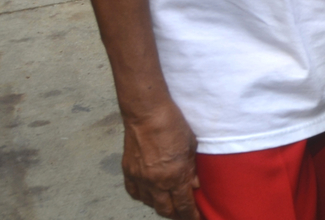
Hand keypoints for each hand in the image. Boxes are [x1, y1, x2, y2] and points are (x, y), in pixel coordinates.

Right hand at [120, 101, 199, 218]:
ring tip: (169, 204)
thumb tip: (195, 185)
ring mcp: (140, 178)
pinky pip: (135, 193)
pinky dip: (144, 197)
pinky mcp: (128, 172)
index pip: (183, 205)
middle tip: (184, 214)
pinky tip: (150, 195)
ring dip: (161, 206)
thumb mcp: (192, 146)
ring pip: (150, 203)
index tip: (196, 218)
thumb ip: (192, 168)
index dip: (190, 215)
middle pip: (166, 209)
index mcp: (175, 176)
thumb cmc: (173, 124)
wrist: (146, 113)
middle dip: (177, 215)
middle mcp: (156, 182)